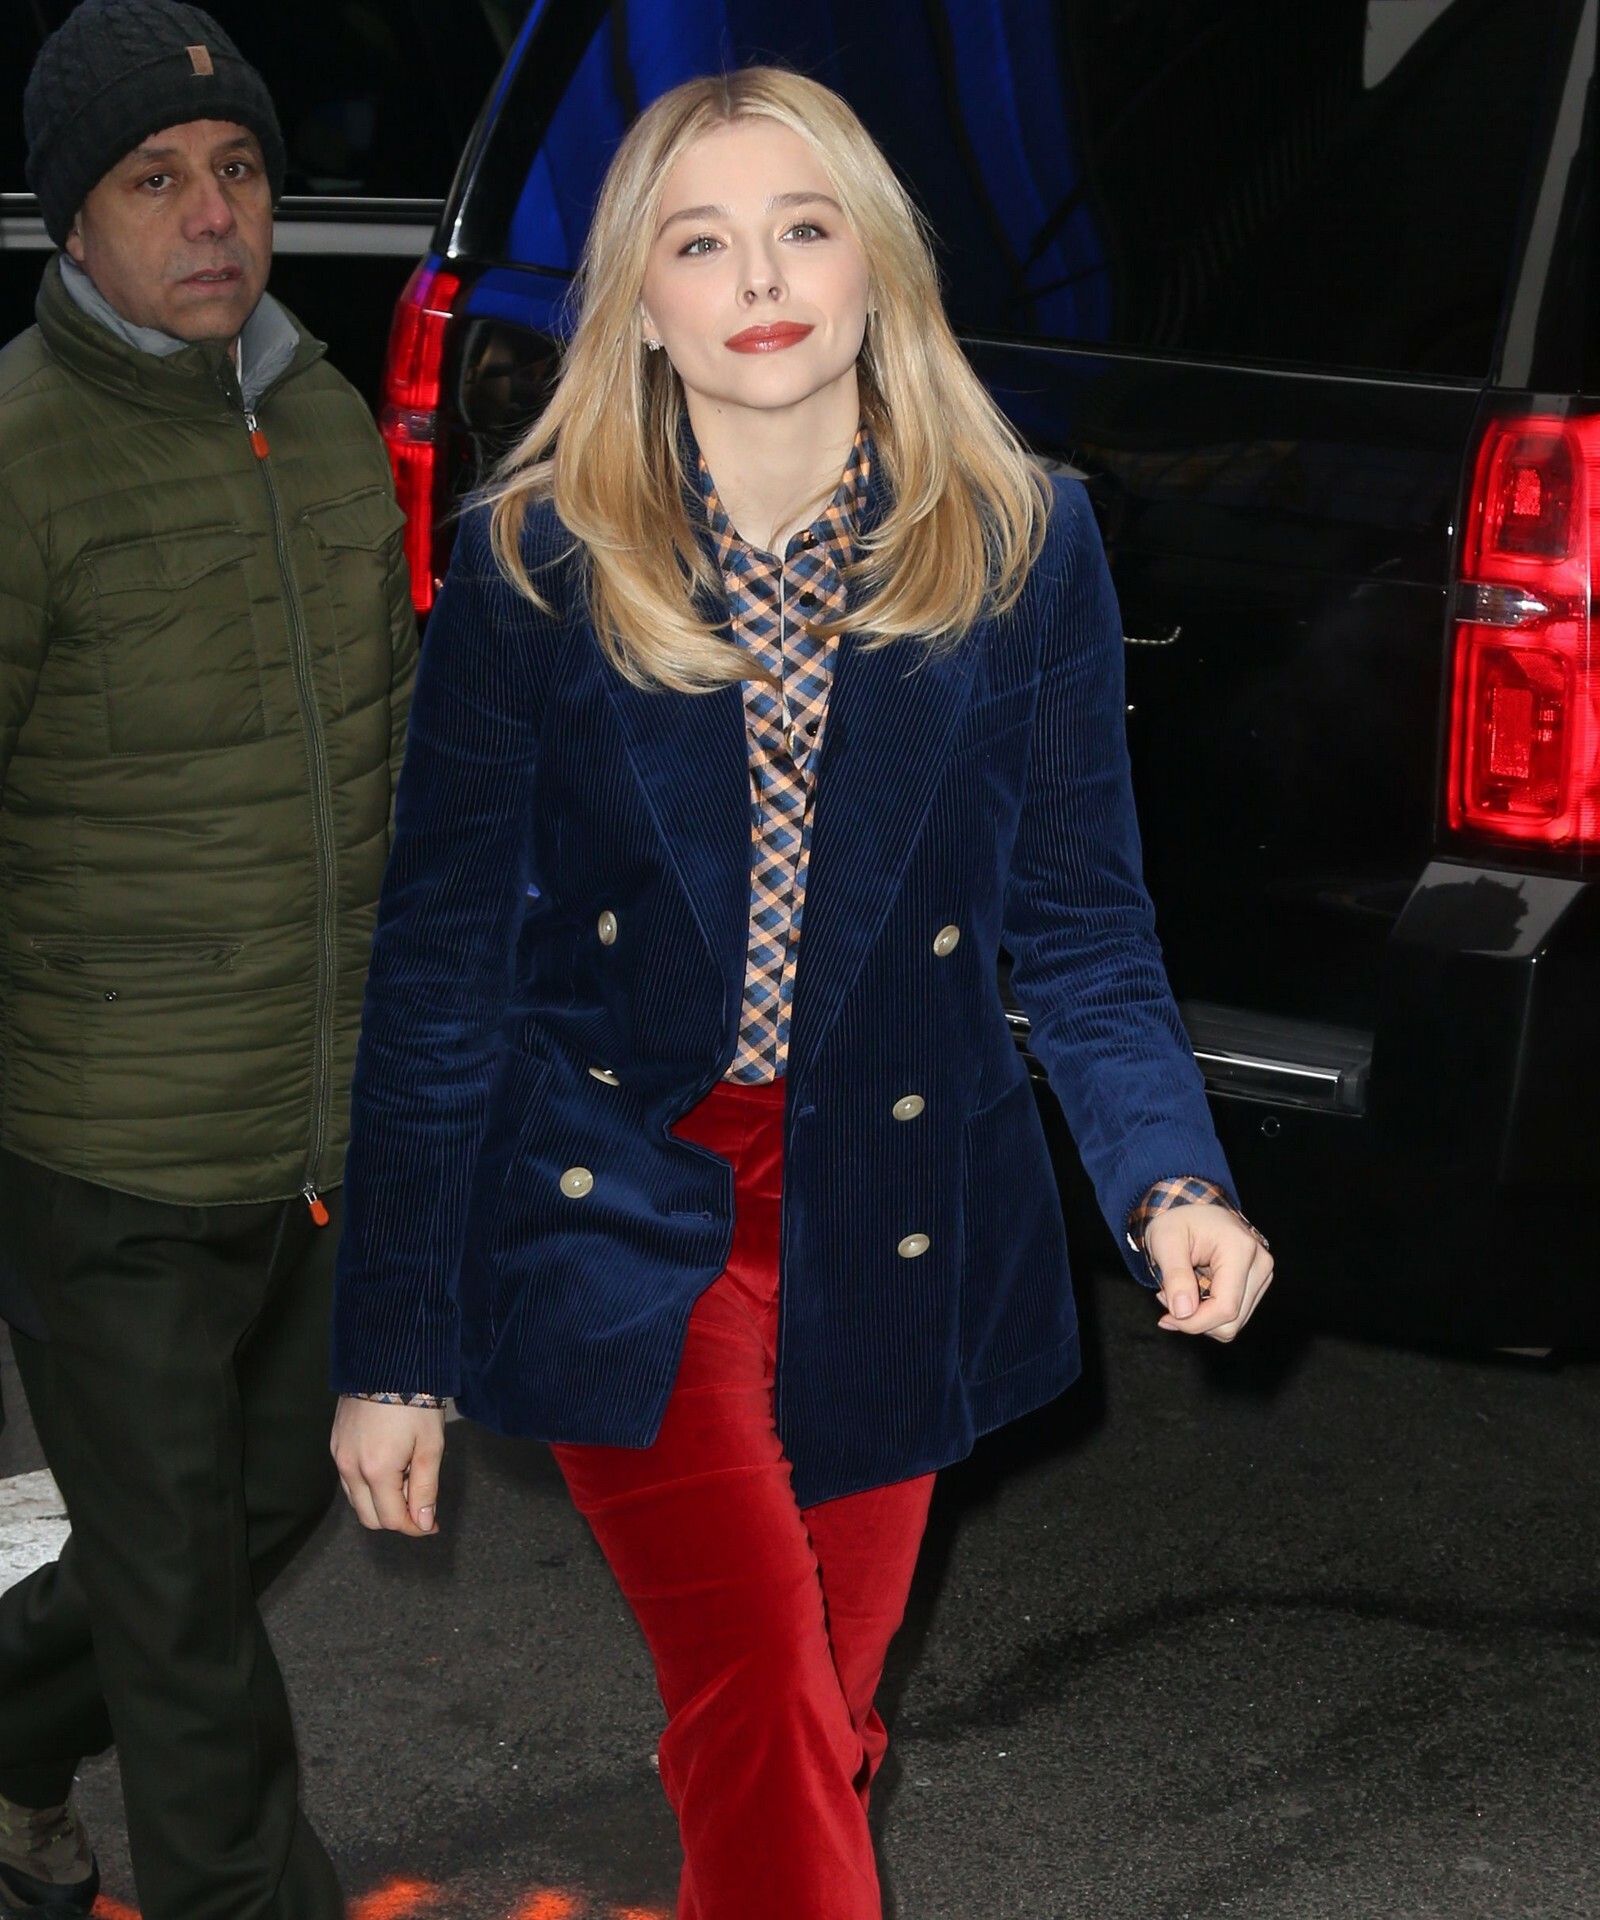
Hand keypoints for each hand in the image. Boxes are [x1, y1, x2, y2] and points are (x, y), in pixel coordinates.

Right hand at [331, 1397, 446, 1535]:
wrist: (388, 1363)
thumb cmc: (415, 1402)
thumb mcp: (430, 1446)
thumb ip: (425, 1489)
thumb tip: (424, 1524)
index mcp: (376, 1471)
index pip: (391, 1519)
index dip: (414, 1527)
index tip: (432, 1524)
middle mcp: (350, 1468)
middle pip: (369, 1517)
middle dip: (397, 1517)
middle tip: (421, 1500)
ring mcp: (339, 1456)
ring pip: (357, 1500)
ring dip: (381, 1502)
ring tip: (406, 1477)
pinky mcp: (336, 1444)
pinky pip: (349, 1479)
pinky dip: (368, 1484)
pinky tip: (389, 1465)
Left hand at [1145, 1202, 1272, 1341]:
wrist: (1192, 1211)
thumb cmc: (1177, 1222)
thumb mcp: (1165, 1241)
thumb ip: (1175, 1276)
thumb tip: (1184, 1312)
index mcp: (1240, 1249)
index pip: (1225, 1308)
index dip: (1194, 1322)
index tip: (1167, 1316)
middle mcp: (1259, 1263)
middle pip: (1231, 1321)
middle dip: (1194, 1320)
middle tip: (1167, 1298)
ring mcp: (1262, 1274)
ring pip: (1233, 1324)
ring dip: (1201, 1318)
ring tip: (1179, 1293)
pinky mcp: (1257, 1283)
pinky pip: (1234, 1316)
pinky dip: (1210, 1314)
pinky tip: (1194, 1296)